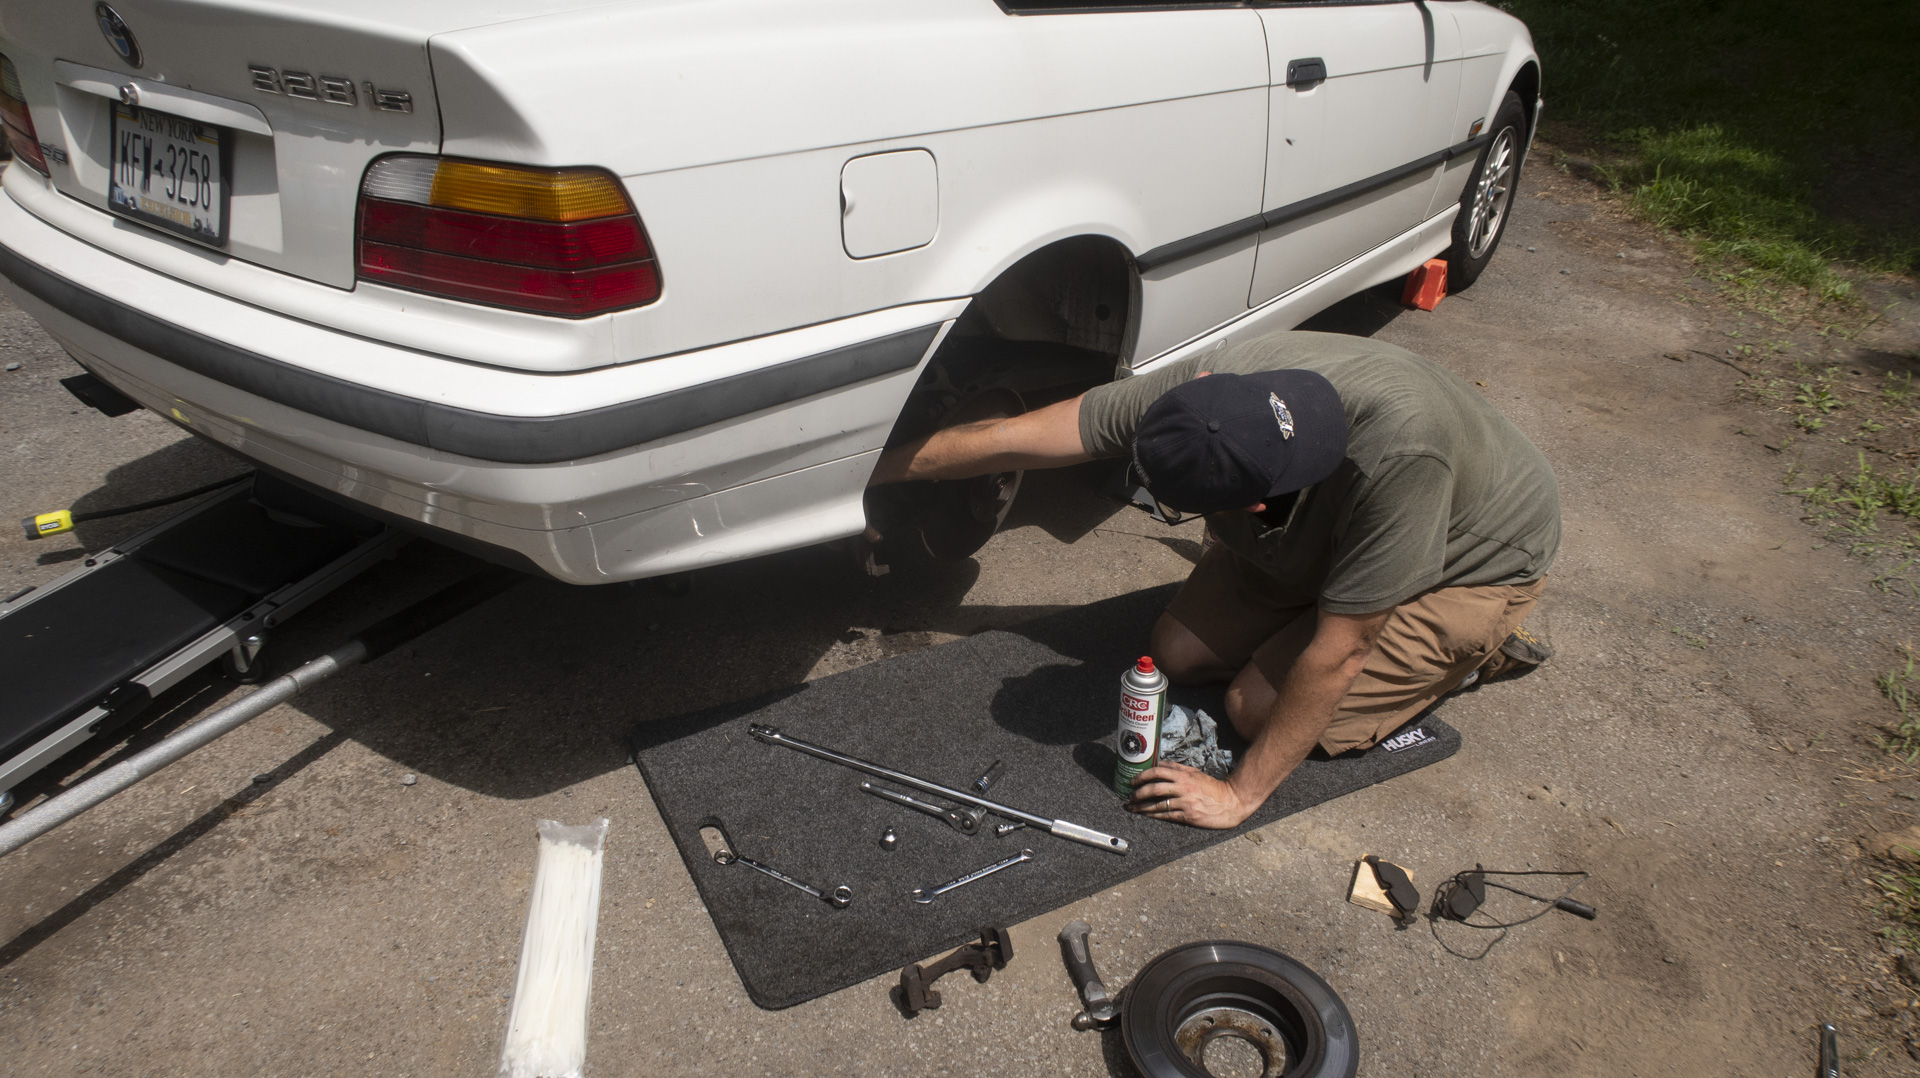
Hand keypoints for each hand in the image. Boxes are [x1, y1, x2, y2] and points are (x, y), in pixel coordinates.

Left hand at [1127, 760, 1255, 829]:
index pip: (1157, 772)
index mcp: (1184, 775)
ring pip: (1157, 804)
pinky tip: (1145, 815)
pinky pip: (1166, 816)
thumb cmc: (1213, 787)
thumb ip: (1177, 768)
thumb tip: (1160, 764)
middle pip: (1154, 788)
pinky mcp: (1188, 816)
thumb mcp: (1195, 773)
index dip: (1142, 776)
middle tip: (1129, 796)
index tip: (1133, 781)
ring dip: (1141, 807)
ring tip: (1132, 808)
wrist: (1231, 802)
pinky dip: (1153, 815)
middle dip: (1138, 793)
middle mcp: (1183, 787)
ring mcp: (1185, 802)